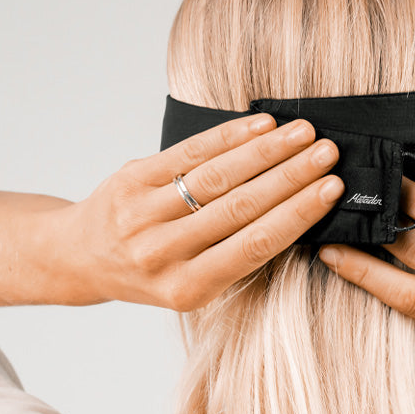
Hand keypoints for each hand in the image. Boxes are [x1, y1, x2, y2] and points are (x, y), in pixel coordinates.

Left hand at [54, 113, 342, 310]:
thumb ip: (236, 255)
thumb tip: (298, 208)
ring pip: (217, 176)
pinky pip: (188, 153)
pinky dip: (229, 136)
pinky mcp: (130, 179)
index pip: (256, 245)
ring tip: (302, 133)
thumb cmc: (152, 272)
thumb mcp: (192, 283)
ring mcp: (142, 215)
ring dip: (267, 150)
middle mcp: (162, 254)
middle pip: (241, 206)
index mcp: (187, 288)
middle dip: (291, 176)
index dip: (298, 214)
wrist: (82, 257)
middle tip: (327, 153)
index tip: (332, 189)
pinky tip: (260, 125)